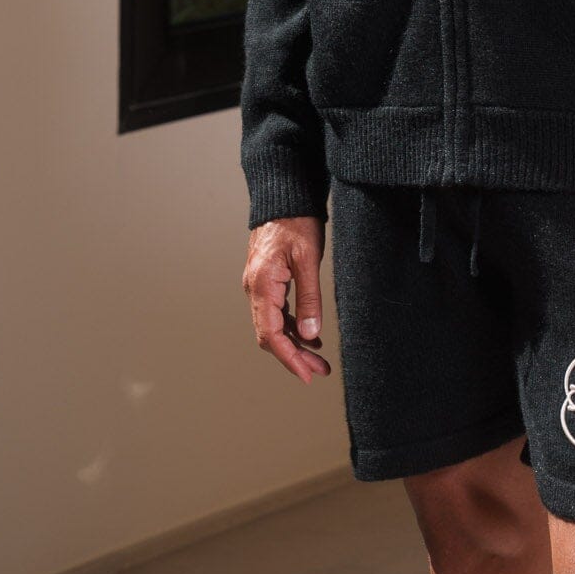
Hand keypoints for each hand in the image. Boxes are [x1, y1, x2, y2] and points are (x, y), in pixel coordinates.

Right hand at [243, 216, 332, 382]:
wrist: (283, 197)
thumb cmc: (296, 222)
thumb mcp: (308, 260)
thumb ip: (309, 298)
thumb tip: (310, 335)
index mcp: (262, 286)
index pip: (271, 335)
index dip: (288, 359)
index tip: (307, 376)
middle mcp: (254, 289)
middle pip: (270, 336)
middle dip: (294, 357)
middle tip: (320, 371)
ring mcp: (258, 286)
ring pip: (273, 326)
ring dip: (294, 345)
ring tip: (319, 360)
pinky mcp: (266, 282)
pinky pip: (276, 313)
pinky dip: (293, 327)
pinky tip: (310, 336)